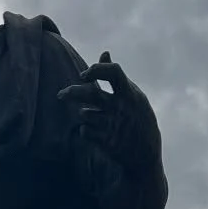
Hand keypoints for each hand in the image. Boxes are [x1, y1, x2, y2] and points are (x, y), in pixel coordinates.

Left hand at [56, 52, 158, 166]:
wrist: (146, 155)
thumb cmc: (138, 119)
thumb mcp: (133, 96)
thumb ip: (116, 77)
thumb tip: (104, 53)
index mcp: (129, 93)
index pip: (113, 72)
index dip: (96, 69)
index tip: (84, 75)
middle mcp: (120, 107)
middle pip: (90, 94)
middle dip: (72, 92)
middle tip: (61, 94)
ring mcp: (113, 125)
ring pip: (85, 114)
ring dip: (83, 113)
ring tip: (89, 115)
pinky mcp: (107, 142)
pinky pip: (85, 131)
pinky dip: (84, 130)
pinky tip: (91, 130)